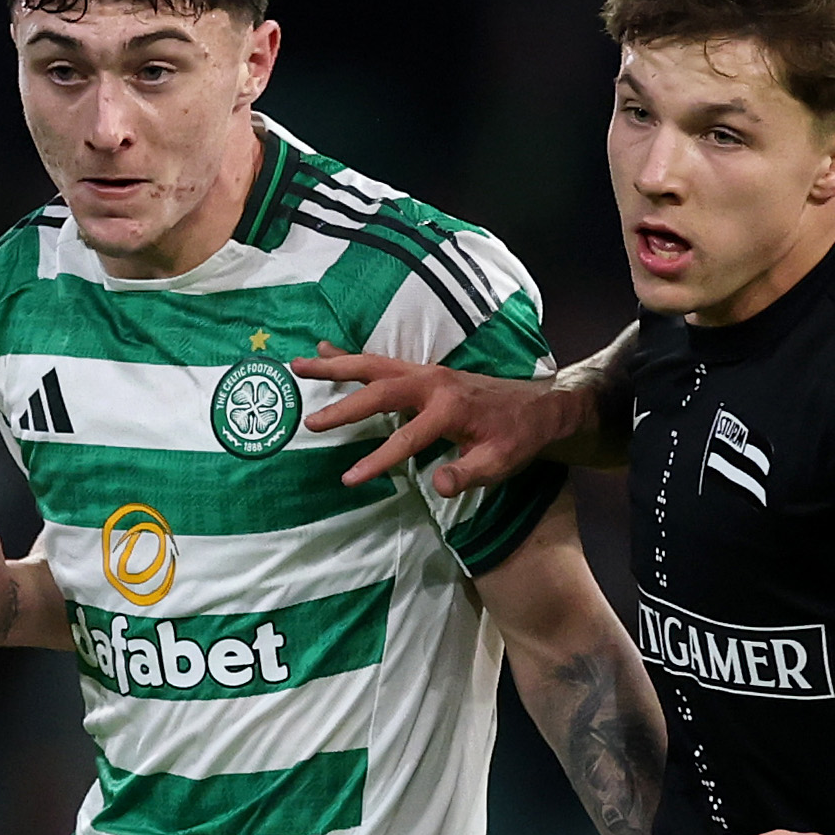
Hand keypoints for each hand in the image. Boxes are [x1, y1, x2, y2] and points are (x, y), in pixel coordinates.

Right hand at [293, 345, 582, 496]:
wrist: (536, 407)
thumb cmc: (516, 438)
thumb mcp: (500, 463)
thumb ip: (469, 473)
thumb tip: (440, 484)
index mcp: (450, 407)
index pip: (406, 437)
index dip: (376, 460)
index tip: (348, 478)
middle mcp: (433, 382)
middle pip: (379, 390)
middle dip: (343, 407)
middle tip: (309, 423)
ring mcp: (427, 372)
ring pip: (373, 365)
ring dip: (335, 365)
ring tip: (298, 366)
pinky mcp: (423, 371)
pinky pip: (381, 360)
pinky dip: (351, 356)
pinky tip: (325, 350)